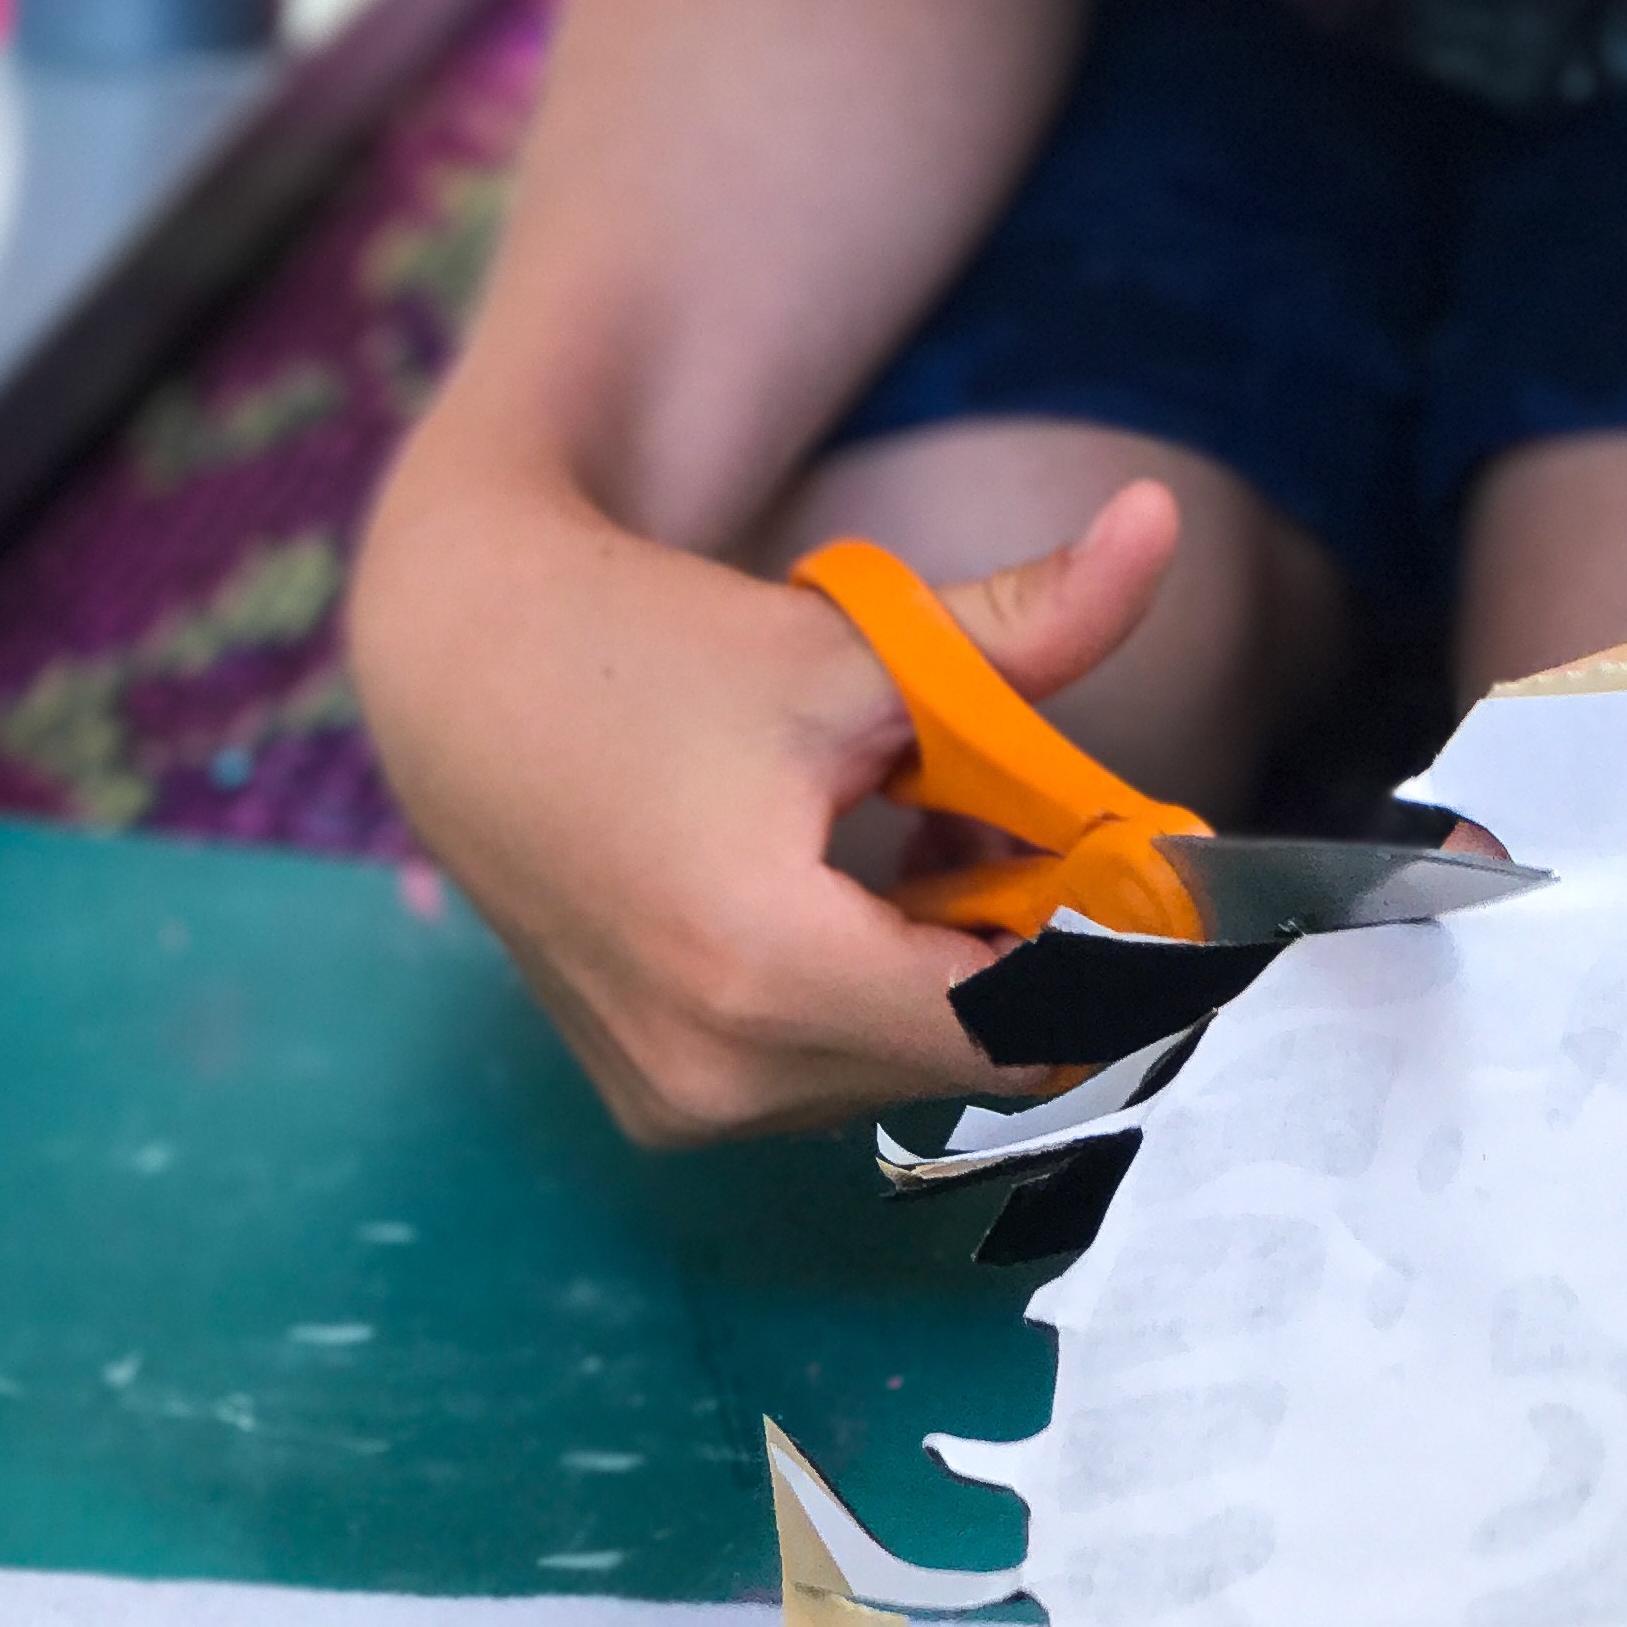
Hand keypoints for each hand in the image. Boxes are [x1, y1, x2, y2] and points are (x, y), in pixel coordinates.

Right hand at [349, 414, 1181, 1145]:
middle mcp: (719, 1076)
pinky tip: (850, 878)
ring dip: (952, 965)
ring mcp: (680, 1106)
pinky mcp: (661, 1106)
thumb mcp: (855, 642)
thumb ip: (1029, 622)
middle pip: (973, 1050)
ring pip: (907, 1063)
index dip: (1107, 945)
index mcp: (768, 969)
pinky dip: (875, 987)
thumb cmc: (658, 647)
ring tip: (916, 825)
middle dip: (1027, 940)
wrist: (462, 679)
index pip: (1024, 1028)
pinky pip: (830, 1071)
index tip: (1136, 855)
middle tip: (1007, 811)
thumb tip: (1164, 520)